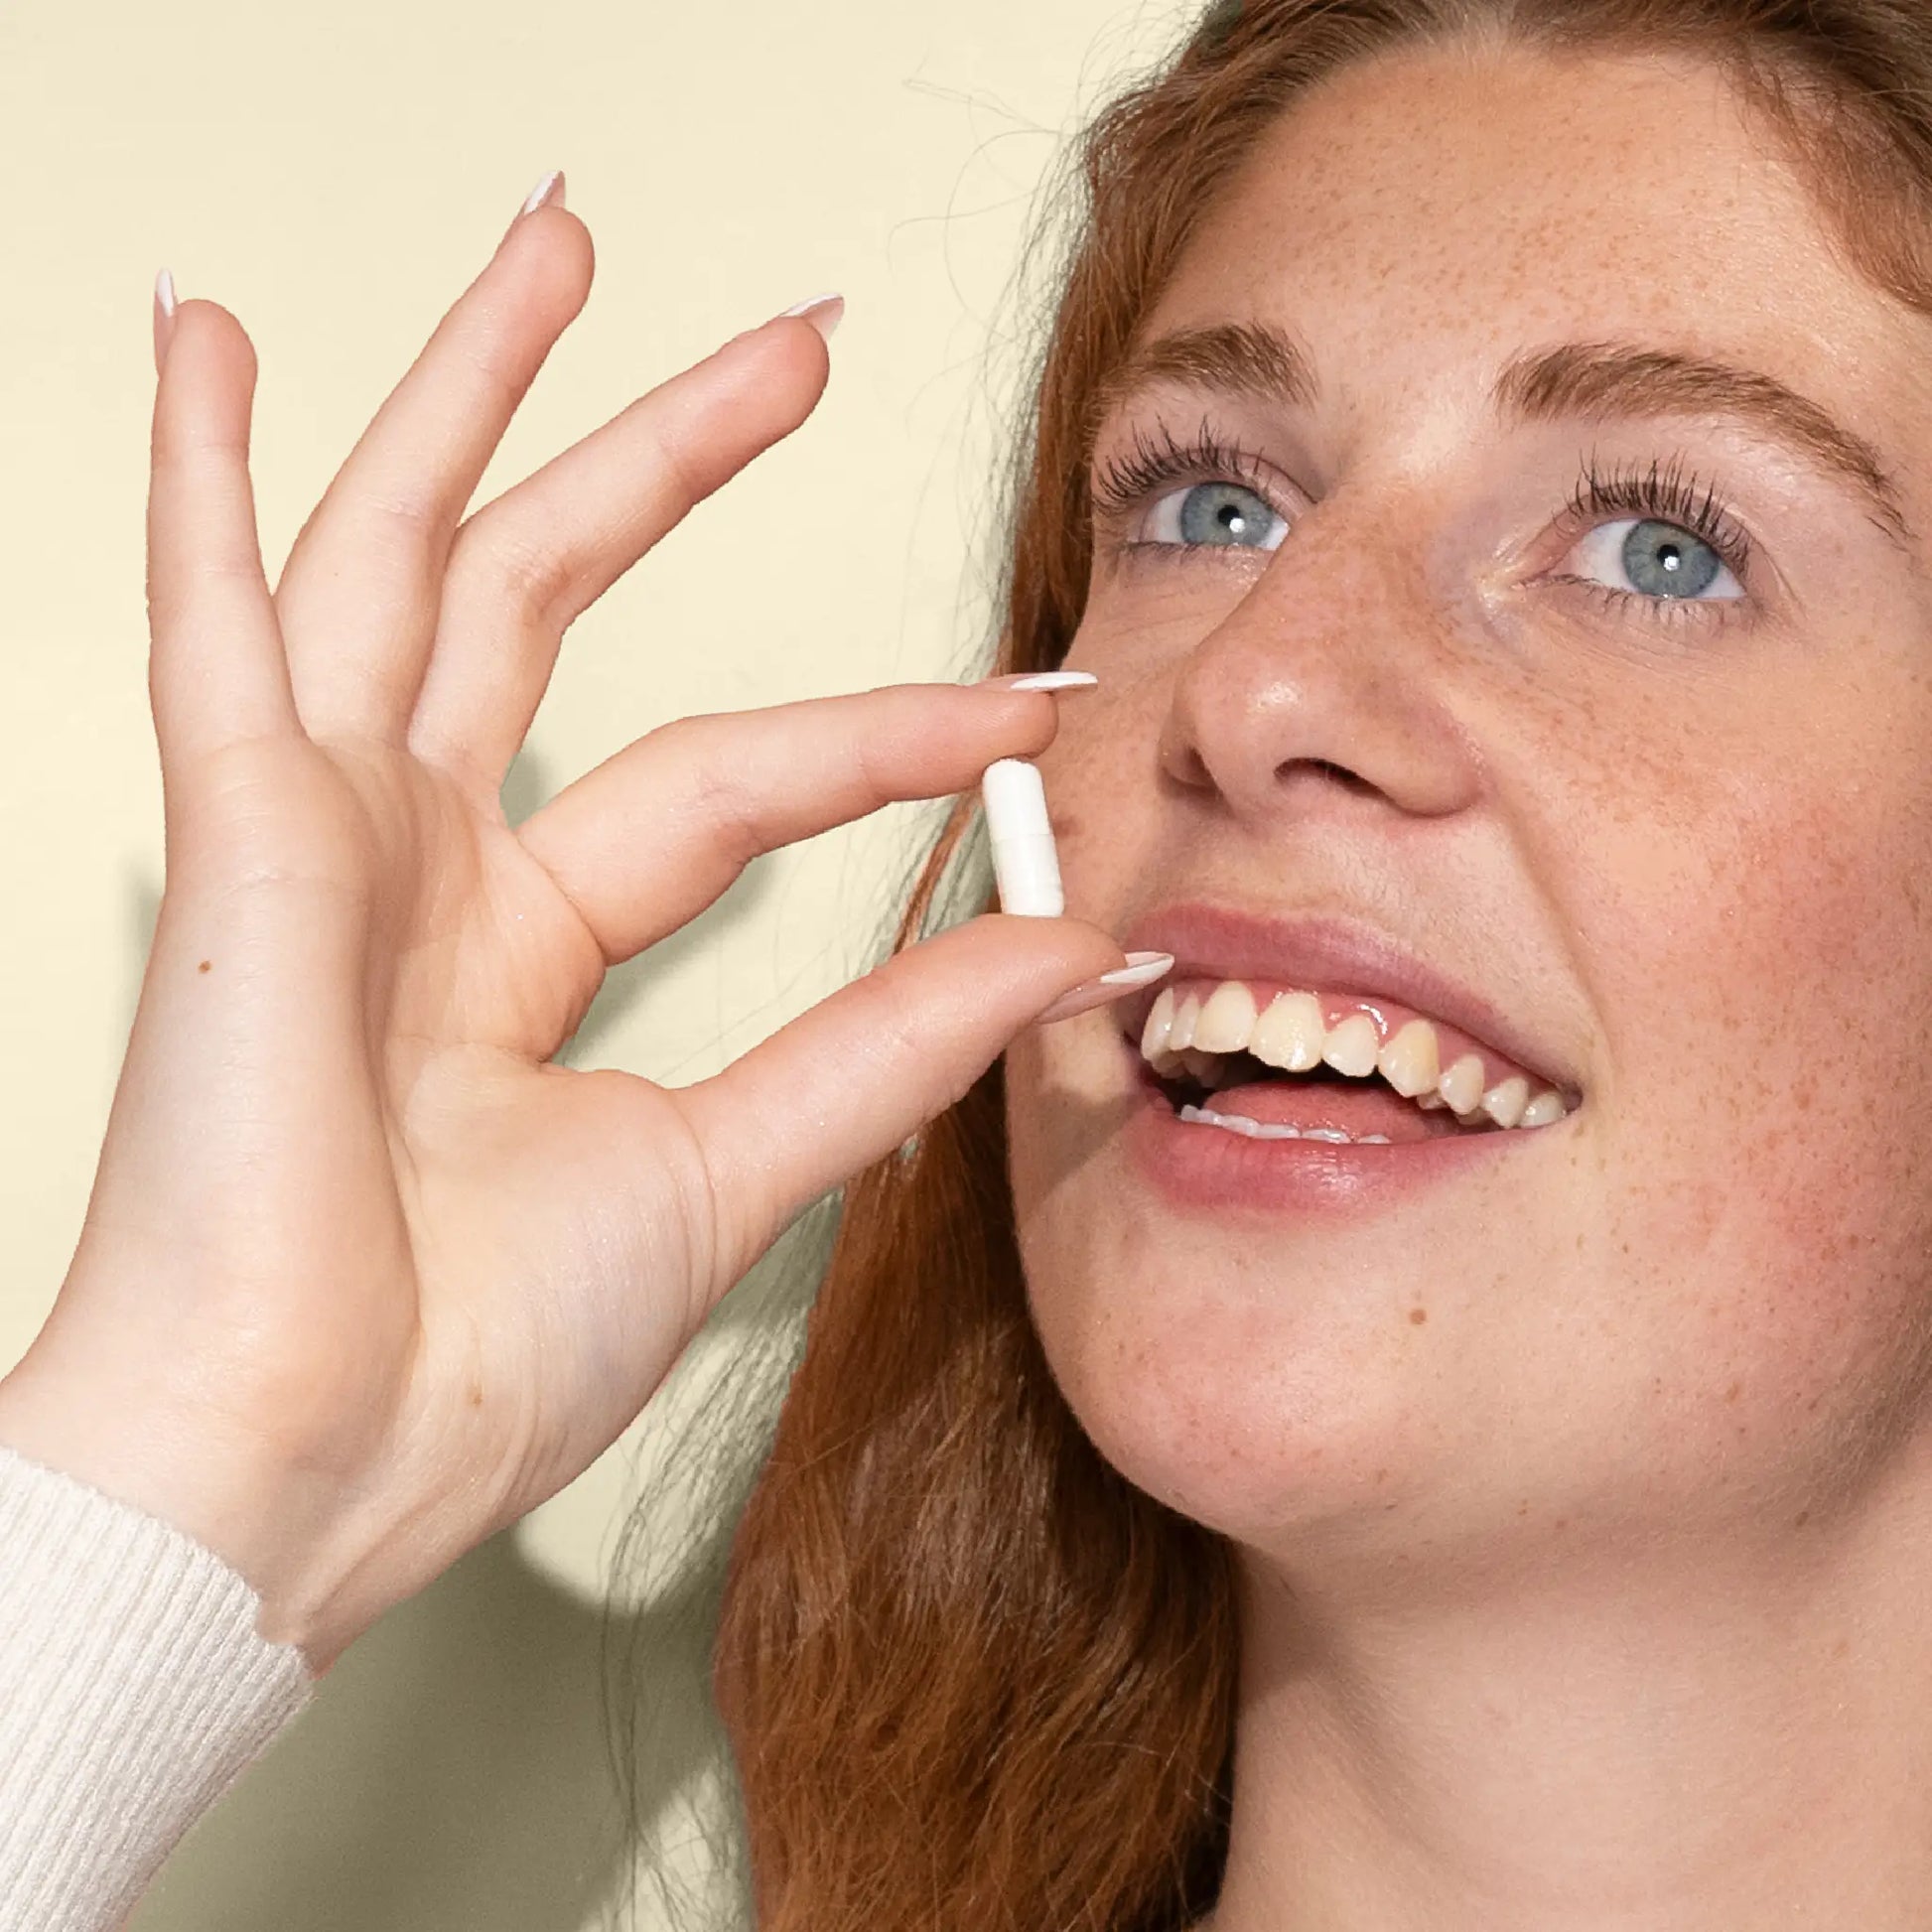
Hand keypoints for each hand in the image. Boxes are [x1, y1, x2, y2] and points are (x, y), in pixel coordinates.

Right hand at [0, 181, 1149, 1673]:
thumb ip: (879, 1049)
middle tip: (788, 347)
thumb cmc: (463, 1359)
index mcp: (516, 950)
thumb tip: (1055, 947)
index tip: (1025, 710)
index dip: (880, 739)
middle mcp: (415, 864)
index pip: (726, 779)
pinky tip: (215, 350)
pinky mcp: (233, 829)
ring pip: (403, 554)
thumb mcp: (722, 1171)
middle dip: (668, 461)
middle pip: (552, 606)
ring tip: (559, 249)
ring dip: (481, 398)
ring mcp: (318, 829)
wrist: (307, 1466)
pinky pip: (213, 618)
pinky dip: (206, 478)